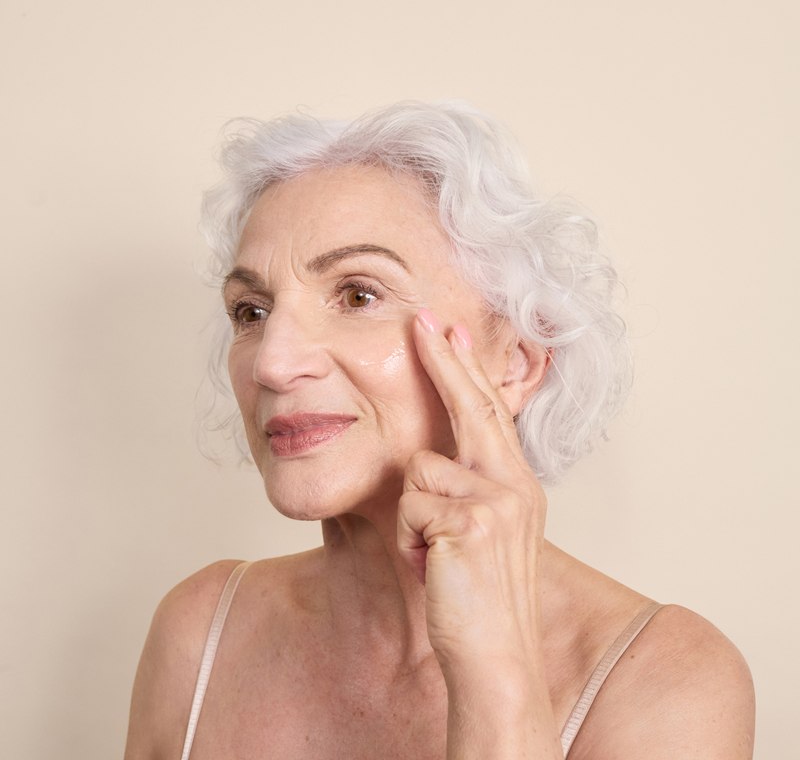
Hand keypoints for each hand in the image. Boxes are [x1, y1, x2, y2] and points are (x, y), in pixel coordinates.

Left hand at [396, 307, 547, 672]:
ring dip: (414, 516)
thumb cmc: (477, 597)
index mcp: (517, 485)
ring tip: (434, 554)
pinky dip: (410, 540)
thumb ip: (469, 488)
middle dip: (445, 361)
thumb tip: (434, 458)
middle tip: (424, 320)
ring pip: (420, 471)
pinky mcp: (469, 522)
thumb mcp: (483, 533)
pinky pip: (411, 507)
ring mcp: (496, 501)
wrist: (495, 658)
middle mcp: (514, 485)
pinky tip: (432, 567)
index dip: (467, 372)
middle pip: (472, 406)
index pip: (489, 414)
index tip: (452, 335)